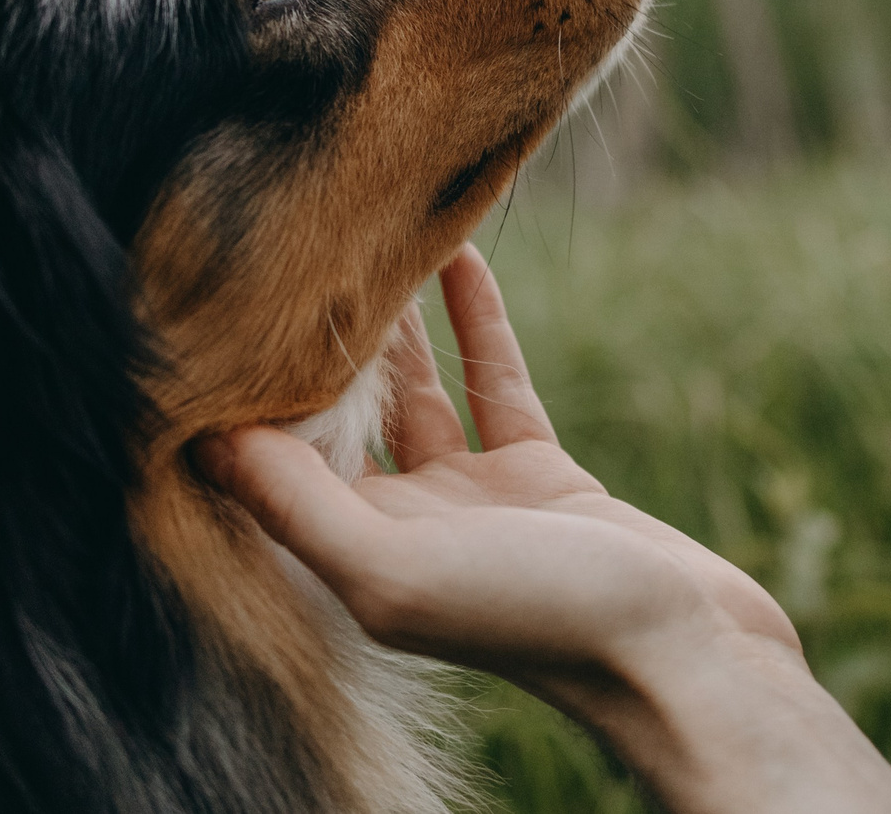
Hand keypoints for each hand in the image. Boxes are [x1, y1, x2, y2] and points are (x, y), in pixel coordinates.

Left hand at [199, 244, 890, 813]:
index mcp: (355, 559)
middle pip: (337, 420)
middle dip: (311, 349)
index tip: (210, 320)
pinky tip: (460, 256)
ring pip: (416, 390)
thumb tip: (207, 443)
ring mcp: (473, 499)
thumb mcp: (397, 568)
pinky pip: (495, 381)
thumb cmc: (539, 621)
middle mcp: (402, 529)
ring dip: (393, 321)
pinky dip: (476, 321)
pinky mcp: (540, 475)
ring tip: (365, 239)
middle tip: (283, 258)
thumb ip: (302, 507)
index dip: (241, 401)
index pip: (273, 468)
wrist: (683, 650)